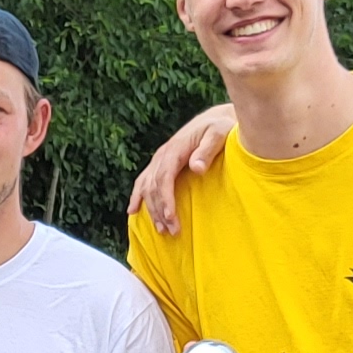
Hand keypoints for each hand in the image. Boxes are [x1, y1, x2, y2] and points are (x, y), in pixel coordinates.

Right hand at [128, 103, 239, 235]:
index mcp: (175, 149)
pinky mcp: (159, 164)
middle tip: (172, 232)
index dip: (166, 199)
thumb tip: (197, 168)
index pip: (164, 177)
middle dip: (160, 210)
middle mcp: (162, 155)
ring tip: (161, 229)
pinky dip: (137, 197)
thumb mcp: (219, 134)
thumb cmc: (220, 128)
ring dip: (152, 210)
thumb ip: (208, 150)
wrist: (214, 120)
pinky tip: (132, 211)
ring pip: (147, 187)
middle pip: (154, 187)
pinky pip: (143, 182)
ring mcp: (158, 160)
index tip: (171, 217)